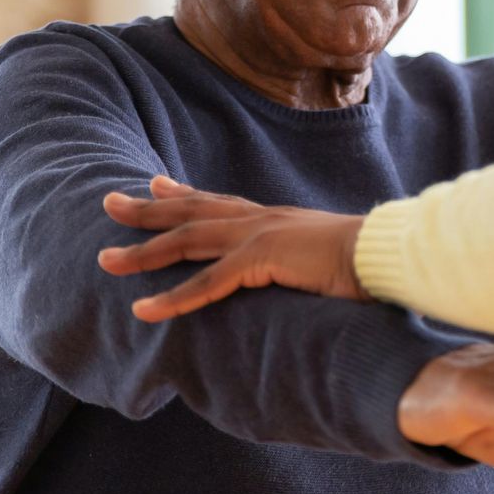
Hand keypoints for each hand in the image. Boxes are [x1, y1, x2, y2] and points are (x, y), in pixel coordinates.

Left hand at [97, 176, 367, 320]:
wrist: (389, 255)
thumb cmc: (372, 261)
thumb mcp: (331, 258)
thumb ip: (311, 263)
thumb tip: (316, 277)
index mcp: (277, 219)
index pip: (222, 202)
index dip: (186, 193)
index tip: (155, 183)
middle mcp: (262, 220)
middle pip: (193, 212)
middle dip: (148, 209)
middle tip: (110, 202)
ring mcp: (259, 236)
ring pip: (186, 242)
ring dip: (143, 253)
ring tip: (105, 261)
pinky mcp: (261, 260)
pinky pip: (206, 284)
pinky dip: (172, 298)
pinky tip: (142, 309)